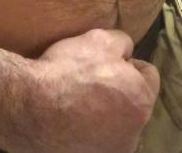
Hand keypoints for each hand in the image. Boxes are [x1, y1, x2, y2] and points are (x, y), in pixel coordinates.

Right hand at [11, 28, 159, 152]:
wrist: (31, 107)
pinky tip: (72, 120)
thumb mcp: (100, 39)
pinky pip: (98, 140)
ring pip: (116, 124)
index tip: (105, 62)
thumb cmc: (68, 71)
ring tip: (79, 102)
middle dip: (118, 90)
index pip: (149, 75)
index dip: (127, 63)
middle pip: (133, 102)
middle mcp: (134, 133)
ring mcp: (113, 150)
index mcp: (141, 101)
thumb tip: (126, 51)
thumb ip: (123, 43)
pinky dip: (90, 130)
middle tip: (90, 81)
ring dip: (105, 113)